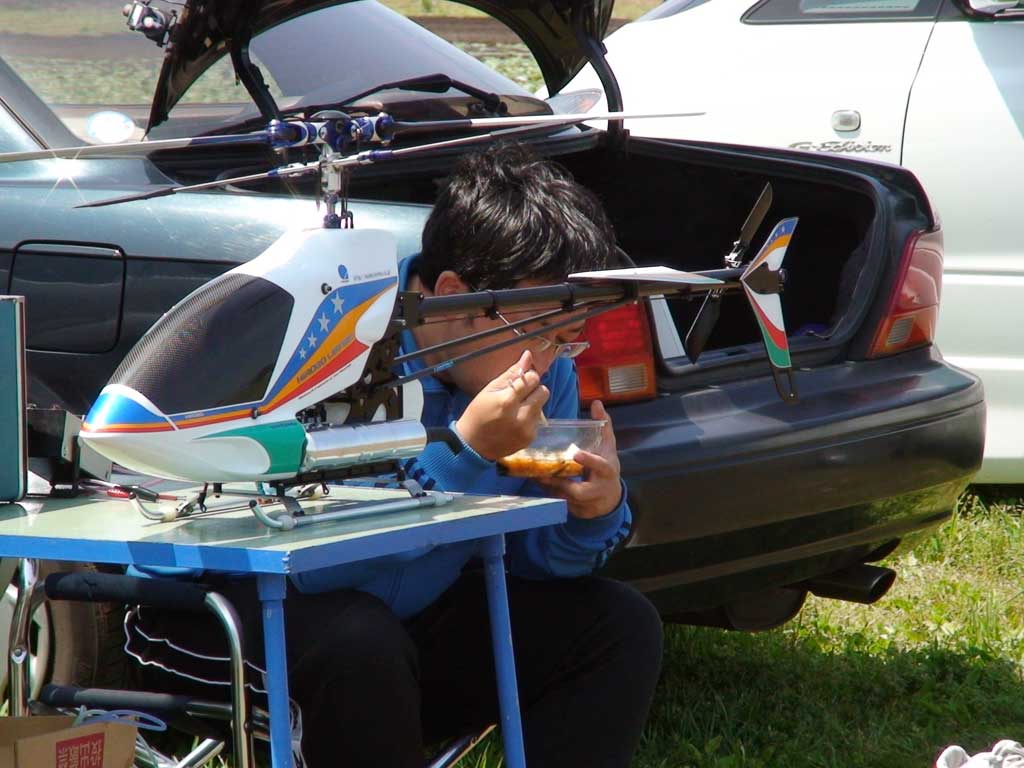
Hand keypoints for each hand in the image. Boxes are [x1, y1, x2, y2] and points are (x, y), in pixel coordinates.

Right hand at [455, 350, 549, 460]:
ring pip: (542, 406)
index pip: (532, 379)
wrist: (472, 445)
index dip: (527, 376)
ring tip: (516, 409)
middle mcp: (520, 417)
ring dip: (532, 403)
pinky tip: (516, 421)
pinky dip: (530, 417)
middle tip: (520, 394)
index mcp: (507, 401)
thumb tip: (528, 355)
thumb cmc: (478, 413)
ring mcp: (526, 430)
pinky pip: (538, 420)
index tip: (519, 380)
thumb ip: (511, 373)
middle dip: (534, 389)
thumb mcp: (490, 389)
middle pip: (543, 392)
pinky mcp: (530, 439)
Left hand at [534, 400, 622, 519]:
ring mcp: (587, 504)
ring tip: (533, 475)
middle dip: (560, 484)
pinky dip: (547, 493)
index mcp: (607, 472)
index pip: (601, 466)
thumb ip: (603, 425)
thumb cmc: (607, 467)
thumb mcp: (608, 447)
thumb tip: (596, 402)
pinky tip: (535, 482)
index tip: (576, 454)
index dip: (589, 461)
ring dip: (549, 488)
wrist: (609, 498)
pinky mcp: (576, 510)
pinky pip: (559, 503)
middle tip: (542, 473)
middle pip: (578, 491)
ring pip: (565, 499)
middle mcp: (597, 490)